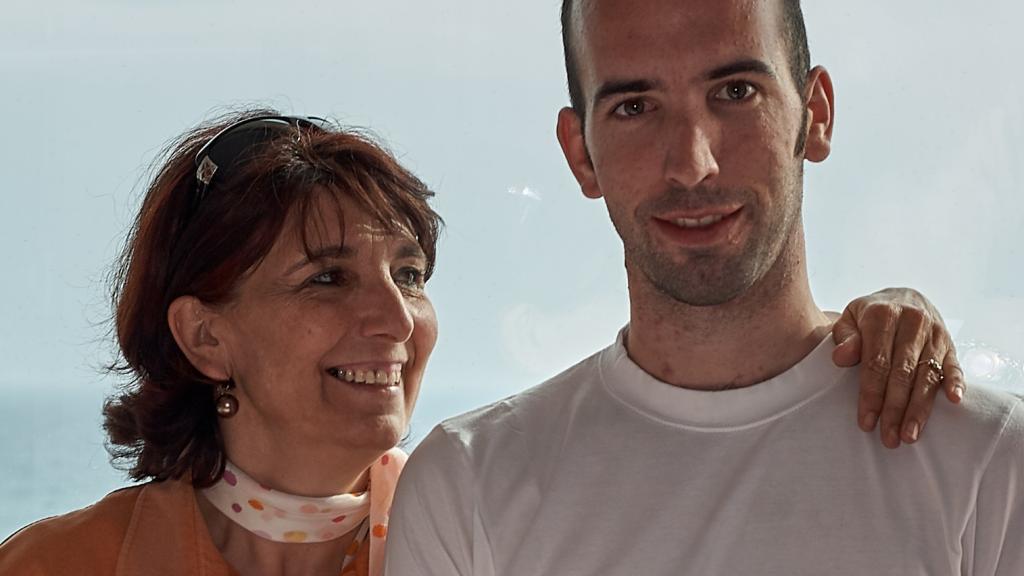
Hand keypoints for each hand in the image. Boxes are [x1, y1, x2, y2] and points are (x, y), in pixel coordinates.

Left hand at [832, 287, 965, 448]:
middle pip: (902, 374)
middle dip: (894, 409)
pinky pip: (955, 366)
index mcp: (883, 315)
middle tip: (888, 438)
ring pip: (927, 376)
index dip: (871, 394)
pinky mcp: (950, 344)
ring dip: (919, 408)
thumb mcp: (849, 318)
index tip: (866, 421)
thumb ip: (845, 337)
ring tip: (910, 435)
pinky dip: (956, 383)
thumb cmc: (869, 315)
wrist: (901, 296)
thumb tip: (841, 358)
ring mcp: (935, 334)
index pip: (876, 362)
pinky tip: (954, 401)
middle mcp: (912, 322)